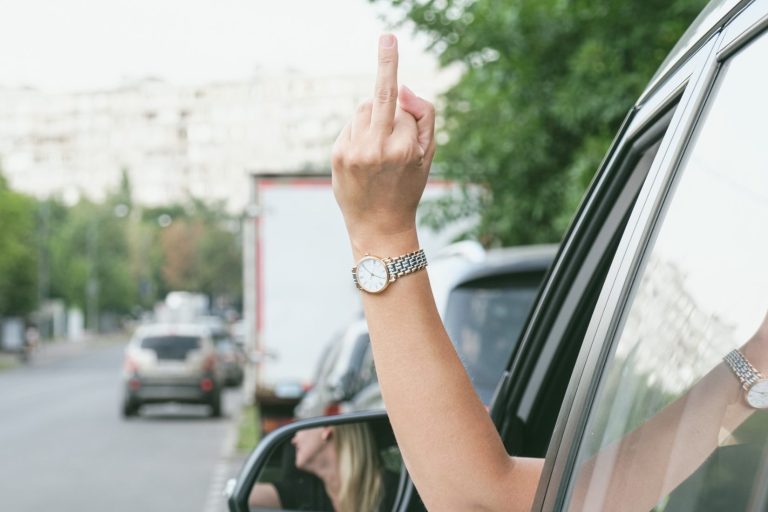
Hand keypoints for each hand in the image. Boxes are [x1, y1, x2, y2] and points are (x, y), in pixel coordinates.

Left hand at [331, 34, 436, 256]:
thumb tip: (402, 88)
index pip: (402, 106)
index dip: (400, 94)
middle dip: (387, 78)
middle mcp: (376, 147)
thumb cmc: (408, 187)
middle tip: (388, 42)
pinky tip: (364, 156)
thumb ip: (424, 115)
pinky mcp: (337, 155)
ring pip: (363, 110)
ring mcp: (354, 151)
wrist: (379, 226)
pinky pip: (350, 125)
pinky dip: (359, 132)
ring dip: (373, 118)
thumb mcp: (429, 155)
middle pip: (380, 98)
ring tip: (378, 148)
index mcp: (403, 147)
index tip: (386, 38)